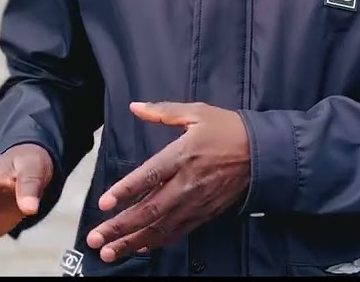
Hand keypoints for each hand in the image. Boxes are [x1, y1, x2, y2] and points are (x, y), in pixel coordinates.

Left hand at [87, 102, 250, 263]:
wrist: (264, 154)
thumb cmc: (229, 129)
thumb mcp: (197, 113)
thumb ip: (163, 112)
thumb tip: (136, 106)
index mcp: (183, 155)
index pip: (149, 176)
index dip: (125, 191)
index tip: (104, 203)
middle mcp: (187, 183)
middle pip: (149, 210)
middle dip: (120, 227)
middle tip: (96, 239)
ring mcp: (196, 202)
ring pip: (160, 227)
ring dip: (133, 241)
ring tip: (109, 252)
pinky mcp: (205, 213)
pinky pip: (177, 232)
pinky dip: (156, 242)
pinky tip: (139, 247)